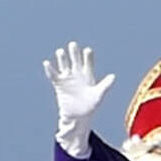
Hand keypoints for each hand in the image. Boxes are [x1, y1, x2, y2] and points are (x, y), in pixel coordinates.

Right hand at [44, 41, 115, 156]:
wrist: (78, 116)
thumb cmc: (91, 106)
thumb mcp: (99, 95)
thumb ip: (105, 85)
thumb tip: (113, 76)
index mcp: (88, 75)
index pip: (88, 62)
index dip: (88, 56)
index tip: (87, 50)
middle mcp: (77, 74)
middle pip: (75, 60)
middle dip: (74, 53)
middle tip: (73, 44)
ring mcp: (68, 79)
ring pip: (64, 65)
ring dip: (62, 59)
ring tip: (60, 51)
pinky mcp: (59, 85)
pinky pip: (53, 75)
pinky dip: (49, 69)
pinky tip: (47, 63)